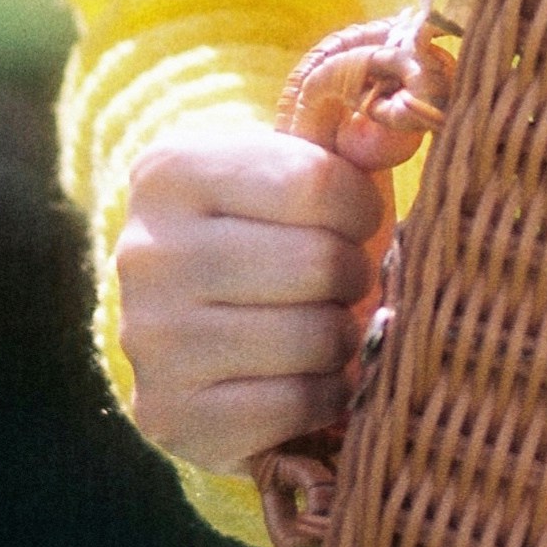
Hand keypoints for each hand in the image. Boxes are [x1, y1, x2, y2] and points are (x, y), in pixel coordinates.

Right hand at [116, 120, 388, 480]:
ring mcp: (148, 340)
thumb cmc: (272, 226)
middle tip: (342, 280)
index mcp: (172, 171)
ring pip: (309, 338)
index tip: (353, 220)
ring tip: (324, 324)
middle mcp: (146, 253)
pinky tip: (307, 376)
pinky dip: (323, 396)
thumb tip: (400, 130)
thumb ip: (359, 136)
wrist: (197, 318)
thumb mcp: (305, 163)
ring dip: (342, 337)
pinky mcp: (166, 416)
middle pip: (317, 262)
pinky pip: (291, 406)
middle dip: (353, 274)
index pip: (317, 183)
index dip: (361, 208)